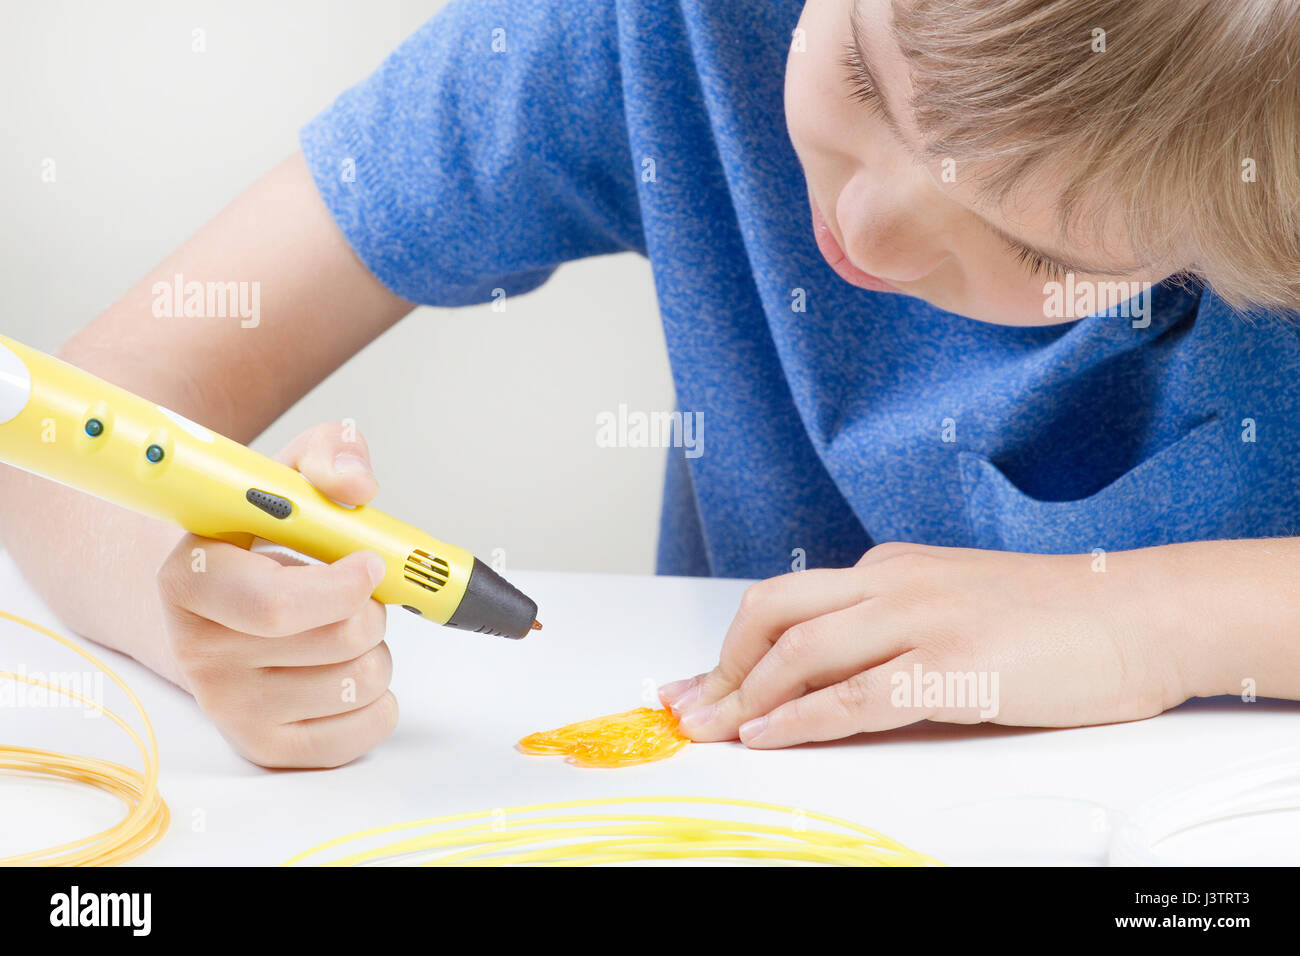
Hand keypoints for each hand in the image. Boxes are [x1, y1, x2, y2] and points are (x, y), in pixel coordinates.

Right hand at [157, 421, 396, 767]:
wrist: (217, 602)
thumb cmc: (257, 537)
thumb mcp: (286, 475)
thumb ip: (328, 455)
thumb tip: (355, 485)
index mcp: (190, 579)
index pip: (275, 604)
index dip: (343, 586)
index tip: (370, 562)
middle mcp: (199, 652)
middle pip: (340, 640)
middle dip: (373, 608)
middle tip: (355, 590)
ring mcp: (230, 707)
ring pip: (363, 681)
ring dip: (378, 648)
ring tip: (341, 626)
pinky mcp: (266, 747)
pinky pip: (367, 729)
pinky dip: (380, 697)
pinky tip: (348, 667)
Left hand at [660, 541, 1202, 748]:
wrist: (1139, 613)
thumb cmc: (1054, 621)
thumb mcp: (953, 613)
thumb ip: (890, 639)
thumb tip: (822, 690)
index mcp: (891, 568)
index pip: (787, 600)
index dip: (729, 646)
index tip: (697, 683)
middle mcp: (895, 581)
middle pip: (773, 610)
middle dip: (720, 665)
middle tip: (689, 709)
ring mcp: (923, 617)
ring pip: (802, 649)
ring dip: (745, 695)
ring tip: (712, 730)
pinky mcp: (954, 664)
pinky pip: (854, 696)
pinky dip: (801, 720)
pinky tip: (770, 737)